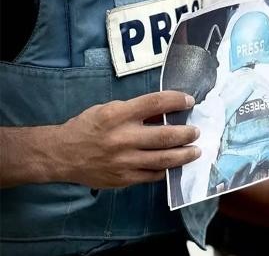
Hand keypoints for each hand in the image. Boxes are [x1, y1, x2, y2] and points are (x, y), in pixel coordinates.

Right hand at [53, 91, 200, 187]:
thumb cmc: (88, 128)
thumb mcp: (109, 110)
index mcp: (118, 115)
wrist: (62, 154)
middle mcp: (123, 138)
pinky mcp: (124, 178)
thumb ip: (135, 110)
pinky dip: (167, 169)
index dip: (177, 100)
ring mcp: (125, 161)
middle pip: (165, 135)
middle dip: (187, 133)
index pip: (156, 103)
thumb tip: (165, 112)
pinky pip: (153, 175)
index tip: (189, 101)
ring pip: (164, 159)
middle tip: (196, 132)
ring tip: (196, 151)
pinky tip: (175, 165)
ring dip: (184, 155)